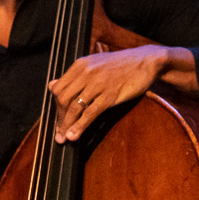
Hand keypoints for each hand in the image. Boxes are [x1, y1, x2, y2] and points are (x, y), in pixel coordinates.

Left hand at [48, 45, 175, 143]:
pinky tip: (74, 135)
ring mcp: (98, 84)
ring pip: (74, 108)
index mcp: (79, 65)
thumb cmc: (120, 65)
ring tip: (63, 139)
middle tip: (59, 132)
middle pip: (63, 99)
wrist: (146, 61)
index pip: (58, 88)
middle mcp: (86, 73)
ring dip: (66, 125)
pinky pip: (90, 113)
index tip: (57, 118)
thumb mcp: (93, 64)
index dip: (55, 106)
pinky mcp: (110, 95)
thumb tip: (51, 85)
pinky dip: (80, 126)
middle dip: (59, 118)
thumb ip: (73, 76)